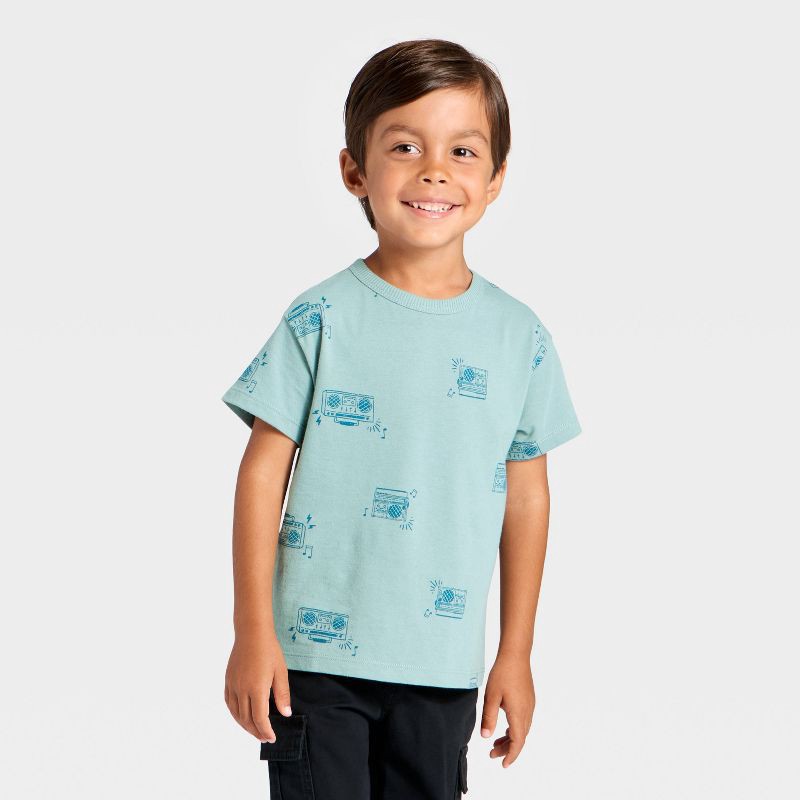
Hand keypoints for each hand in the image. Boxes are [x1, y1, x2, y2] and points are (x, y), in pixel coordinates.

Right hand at [224, 626, 292, 742]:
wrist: (252, 633)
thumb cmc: (269, 650)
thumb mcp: (280, 672)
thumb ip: (282, 695)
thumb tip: (285, 714)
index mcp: (256, 689)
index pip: (259, 719)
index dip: (265, 731)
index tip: (272, 738)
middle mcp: (241, 689)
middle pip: (246, 719)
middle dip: (256, 731)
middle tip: (265, 738)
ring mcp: (232, 685)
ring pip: (236, 713)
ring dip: (245, 725)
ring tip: (255, 730)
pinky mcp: (228, 680)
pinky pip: (229, 703)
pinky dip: (235, 714)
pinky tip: (241, 716)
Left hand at [480, 652, 534, 767]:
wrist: (516, 655)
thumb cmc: (502, 673)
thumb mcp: (491, 696)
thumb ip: (488, 718)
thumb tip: (485, 736)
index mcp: (519, 713)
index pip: (518, 742)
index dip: (511, 755)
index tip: (503, 764)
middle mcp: (527, 711)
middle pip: (520, 738)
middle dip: (507, 749)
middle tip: (492, 754)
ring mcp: (530, 705)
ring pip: (522, 729)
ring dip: (511, 738)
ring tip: (496, 743)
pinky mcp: (528, 699)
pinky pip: (523, 720)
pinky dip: (514, 728)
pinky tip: (505, 727)